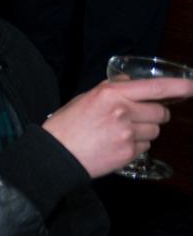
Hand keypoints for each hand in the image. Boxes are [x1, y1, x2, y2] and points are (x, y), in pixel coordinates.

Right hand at [45, 76, 192, 179]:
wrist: (55, 154)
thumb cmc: (66, 125)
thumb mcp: (85, 98)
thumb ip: (111, 88)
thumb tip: (131, 81)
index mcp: (111, 94)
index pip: (155, 88)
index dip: (180, 87)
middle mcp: (123, 111)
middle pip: (160, 113)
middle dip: (154, 115)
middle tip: (136, 119)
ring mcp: (127, 133)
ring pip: (155, 131)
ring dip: (144, 132)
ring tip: (120, 134)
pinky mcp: (128, 152)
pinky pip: (146, 147)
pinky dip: (135, 146)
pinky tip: (116, 145)